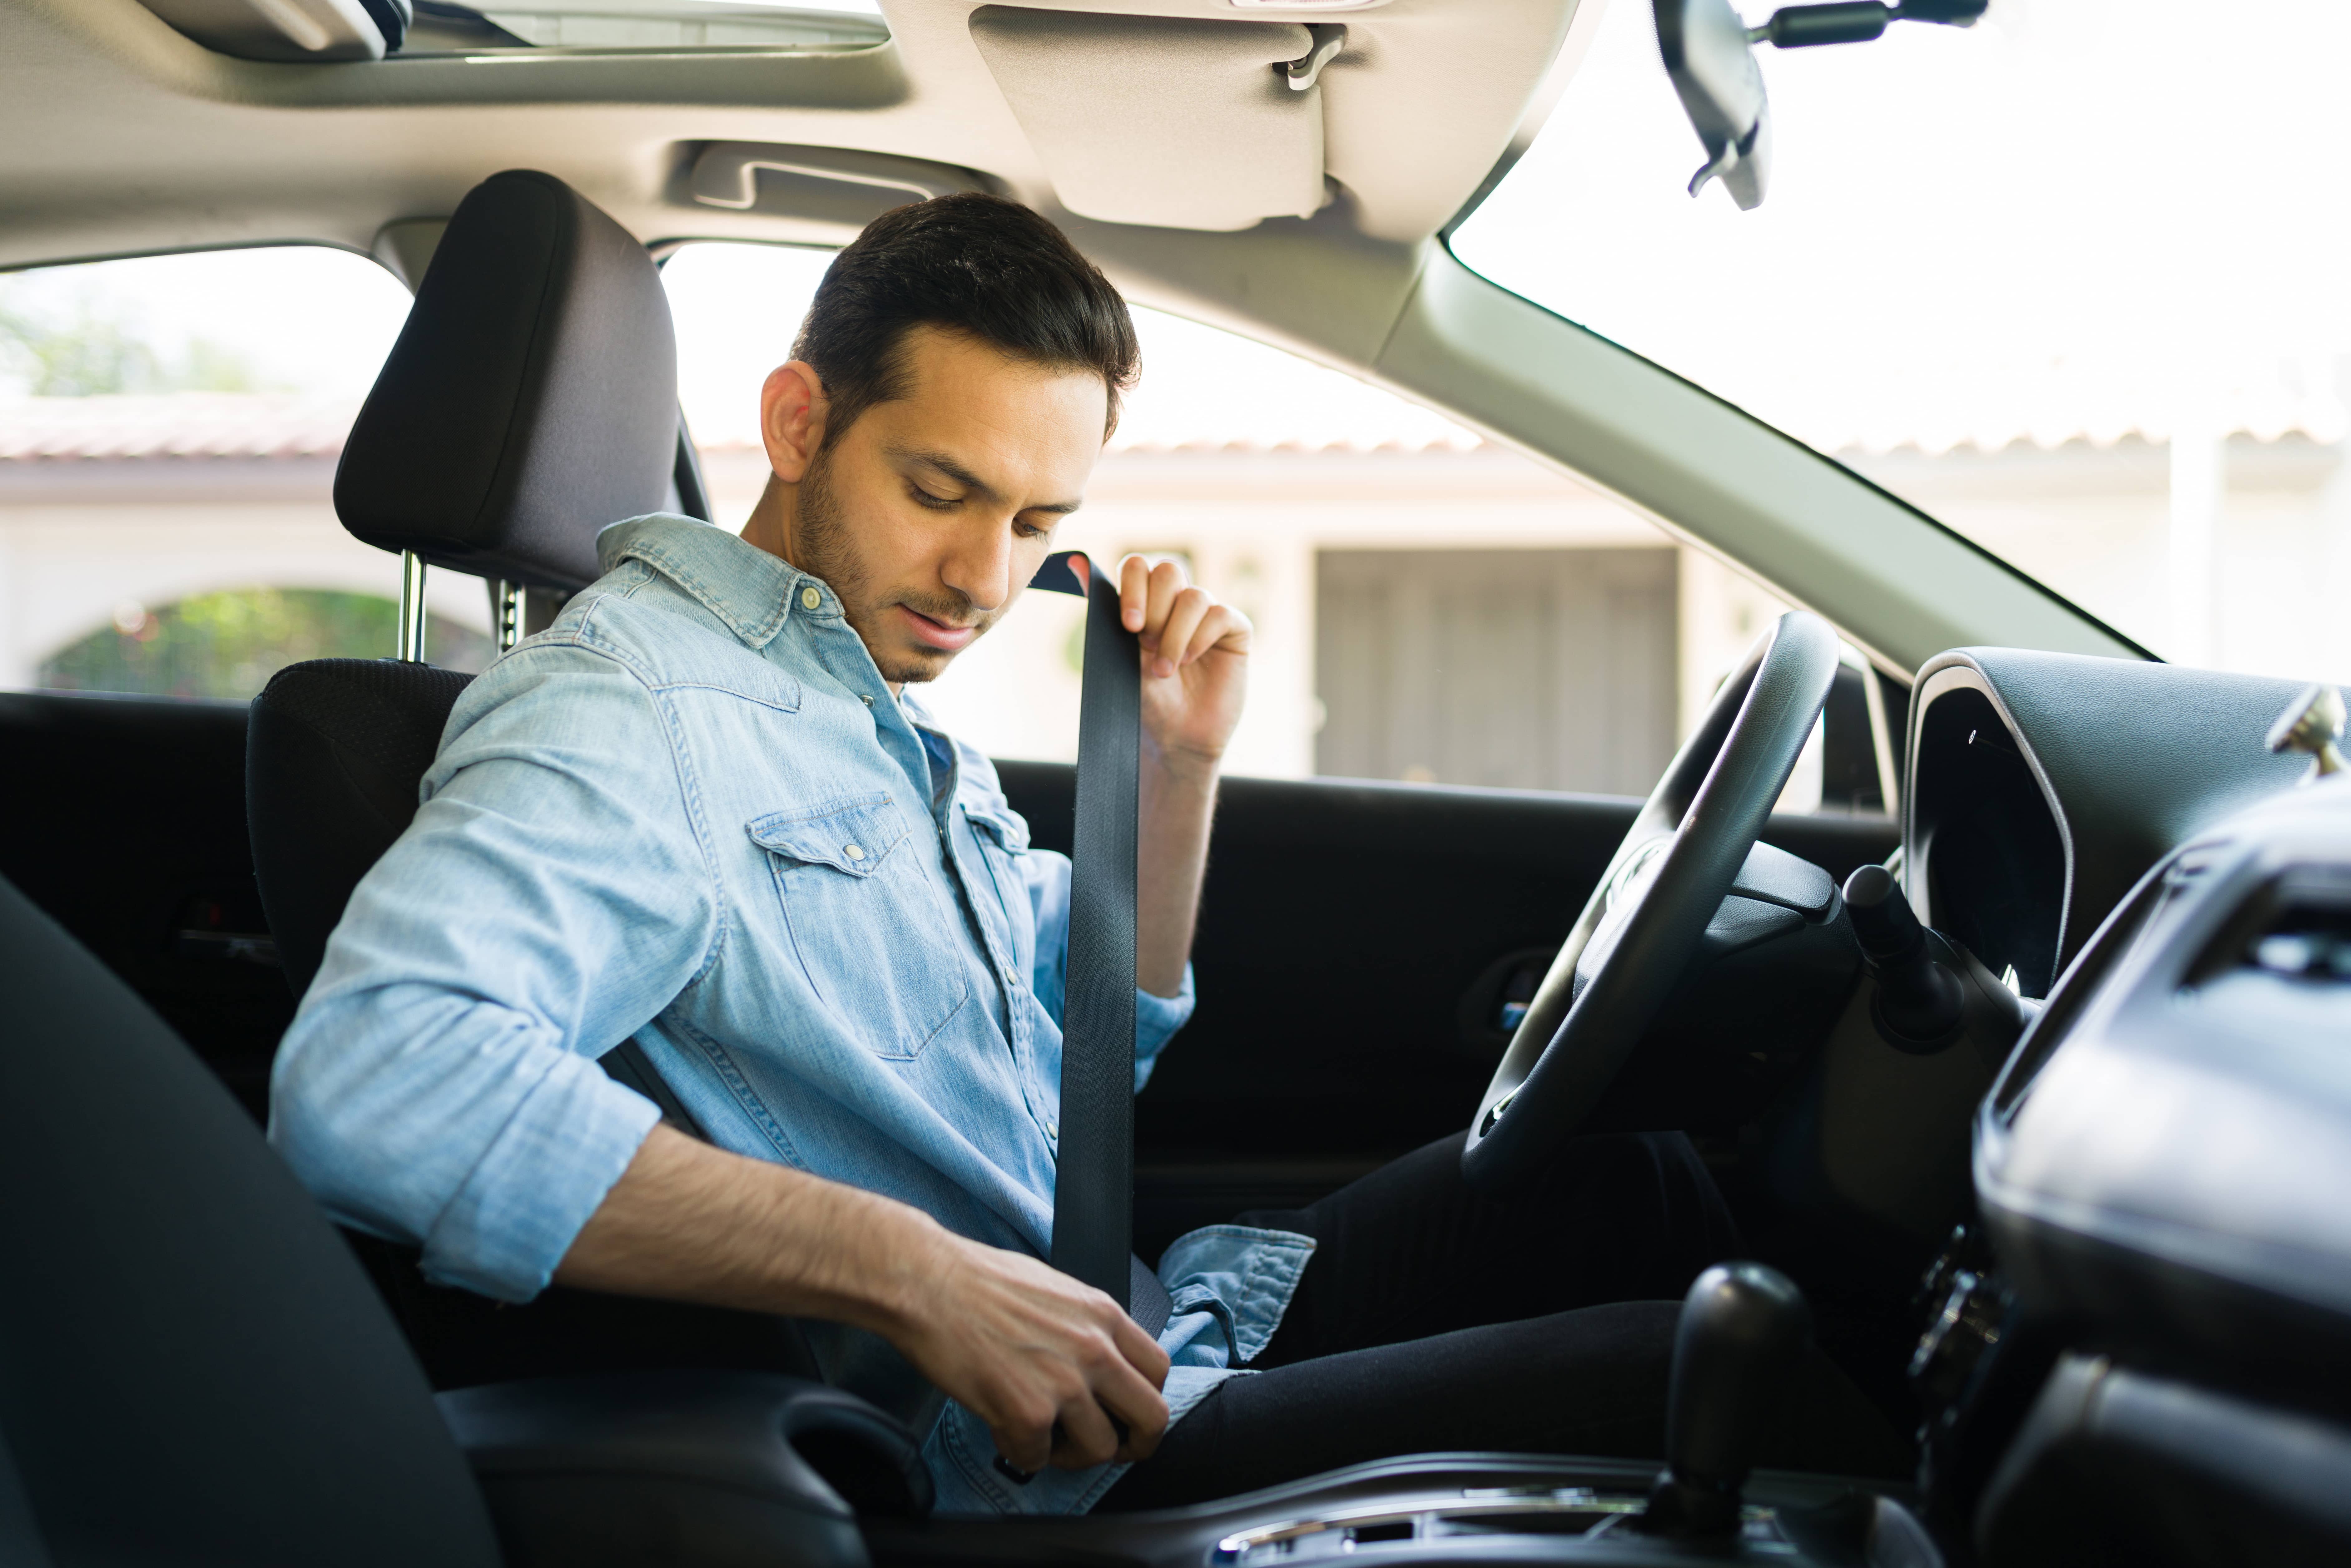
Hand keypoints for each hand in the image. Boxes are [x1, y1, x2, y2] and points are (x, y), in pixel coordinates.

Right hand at [889, 1229, 1170, 1472]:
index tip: (1130, 1416)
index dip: (1147, 1401)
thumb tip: (1098, 1362)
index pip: (1158, 1370)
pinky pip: (1037, 1458)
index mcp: (1103, 1315)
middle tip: (1108, 1449)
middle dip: (1134, 1444)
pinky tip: (1002, 1427)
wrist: (928, 1283)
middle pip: (1150, 1417)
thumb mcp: (1056, 1290)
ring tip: (1042, 1437)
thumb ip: (1086, 1327)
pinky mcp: (1027, 1413)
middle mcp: (1094, 1349)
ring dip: (1071, 1454)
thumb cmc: (979, 1280)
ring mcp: (1063, 1384)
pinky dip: (1020, 1452)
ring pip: (1099, 1449)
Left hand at [1074, 554, 1249, 773]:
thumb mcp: (1119, 656)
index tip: (1128, 625)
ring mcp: (1208, 615)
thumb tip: (1076, 563)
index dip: (1133, 587)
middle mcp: (1178, 604)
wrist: (1175, 739)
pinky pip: (1220, 614)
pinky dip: (1200, 638)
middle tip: (1147, 646)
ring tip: (1165, 669)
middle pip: (1169, 570)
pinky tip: (1191, 661)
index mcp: (1147, 604)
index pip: (1139, 567)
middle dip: (1155, 610)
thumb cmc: (1146, 701)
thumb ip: (1105, 612)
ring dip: (1175, 634)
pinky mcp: (1235, 631)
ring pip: (1194, 596)